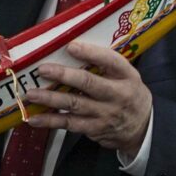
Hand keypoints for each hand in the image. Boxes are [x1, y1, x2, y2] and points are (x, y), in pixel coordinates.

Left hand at [25, 41, 151, 157]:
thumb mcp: (126, 75)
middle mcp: (117, 95)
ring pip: (74, 104)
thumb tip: (70, 48)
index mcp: (126, 75)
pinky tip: (35, 118)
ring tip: (31, 94)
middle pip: (88, 83)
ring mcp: (105, 114)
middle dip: (64, 75)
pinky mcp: (94, 129)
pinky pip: (69, 124)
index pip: (110, 61)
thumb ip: (105, 64)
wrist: (143, 127)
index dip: (90, 53)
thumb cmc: (128, 92)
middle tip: (43, 69)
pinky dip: (50, 121)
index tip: (70, 46)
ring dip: (50, 99)